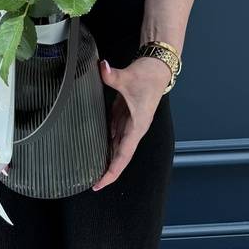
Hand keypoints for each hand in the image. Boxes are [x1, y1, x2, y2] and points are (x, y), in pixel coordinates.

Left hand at [92, 55, 171, 190]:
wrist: (157, 65)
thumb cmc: (148, 75)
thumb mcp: (129, 77)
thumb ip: (112, 75)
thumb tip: (101, 67)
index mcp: (137, 126)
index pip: (123, 155)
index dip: (112, 171)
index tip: (100, 183)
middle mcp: (134, 128)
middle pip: (119, 154)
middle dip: (108, 169)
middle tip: (92, 182)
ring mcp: (129, 121)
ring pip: (116, 144)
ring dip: (107, 156)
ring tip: (91, 167)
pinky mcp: (125, 112)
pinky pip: (114, 130)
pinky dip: (105, 139)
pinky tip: (95, 143)